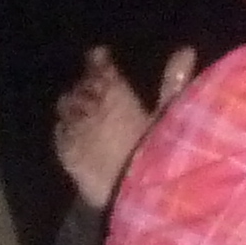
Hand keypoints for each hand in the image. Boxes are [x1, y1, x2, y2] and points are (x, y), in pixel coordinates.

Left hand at [52, 44, 195, 210]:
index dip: (98, 60)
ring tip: (82, 108)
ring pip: (66, 109)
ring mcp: (75, 132)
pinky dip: (65, 129)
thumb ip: (174, 82)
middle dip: (86, 86)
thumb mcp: (171, 115)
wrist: (139, 194)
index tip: (99, 55)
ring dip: (74, 106)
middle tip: (93, 86)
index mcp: (114, 94)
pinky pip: (60, 135)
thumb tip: (185, 50)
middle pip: (80, 89)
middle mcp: (89, 108)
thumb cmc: (160, 151)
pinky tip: (70, 130)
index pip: (101, 69)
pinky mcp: (68, 156)